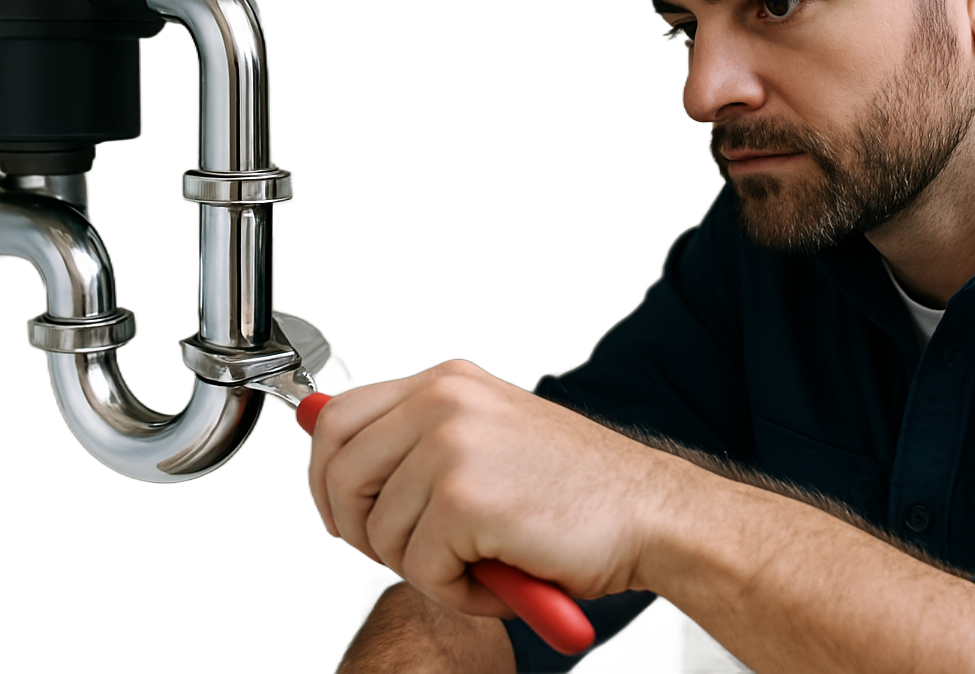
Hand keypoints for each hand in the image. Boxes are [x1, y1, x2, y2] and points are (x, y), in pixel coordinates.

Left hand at [306, 358, 674, 618]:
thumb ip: (420, 441)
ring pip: (378, 533)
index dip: (324, 478)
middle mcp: (443, 403)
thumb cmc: (579, 488)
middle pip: (339, 474)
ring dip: (424, 569)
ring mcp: (450, 447)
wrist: (651, 512)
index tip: (340, 512)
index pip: (337, 418)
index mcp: (447, 383)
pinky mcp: (463, 500)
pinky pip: (418, 569)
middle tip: (408, 553)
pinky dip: (456, 592)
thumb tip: (339, 465)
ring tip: (480, 562)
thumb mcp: (489, 437)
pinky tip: (500, 576)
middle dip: (358, 531)